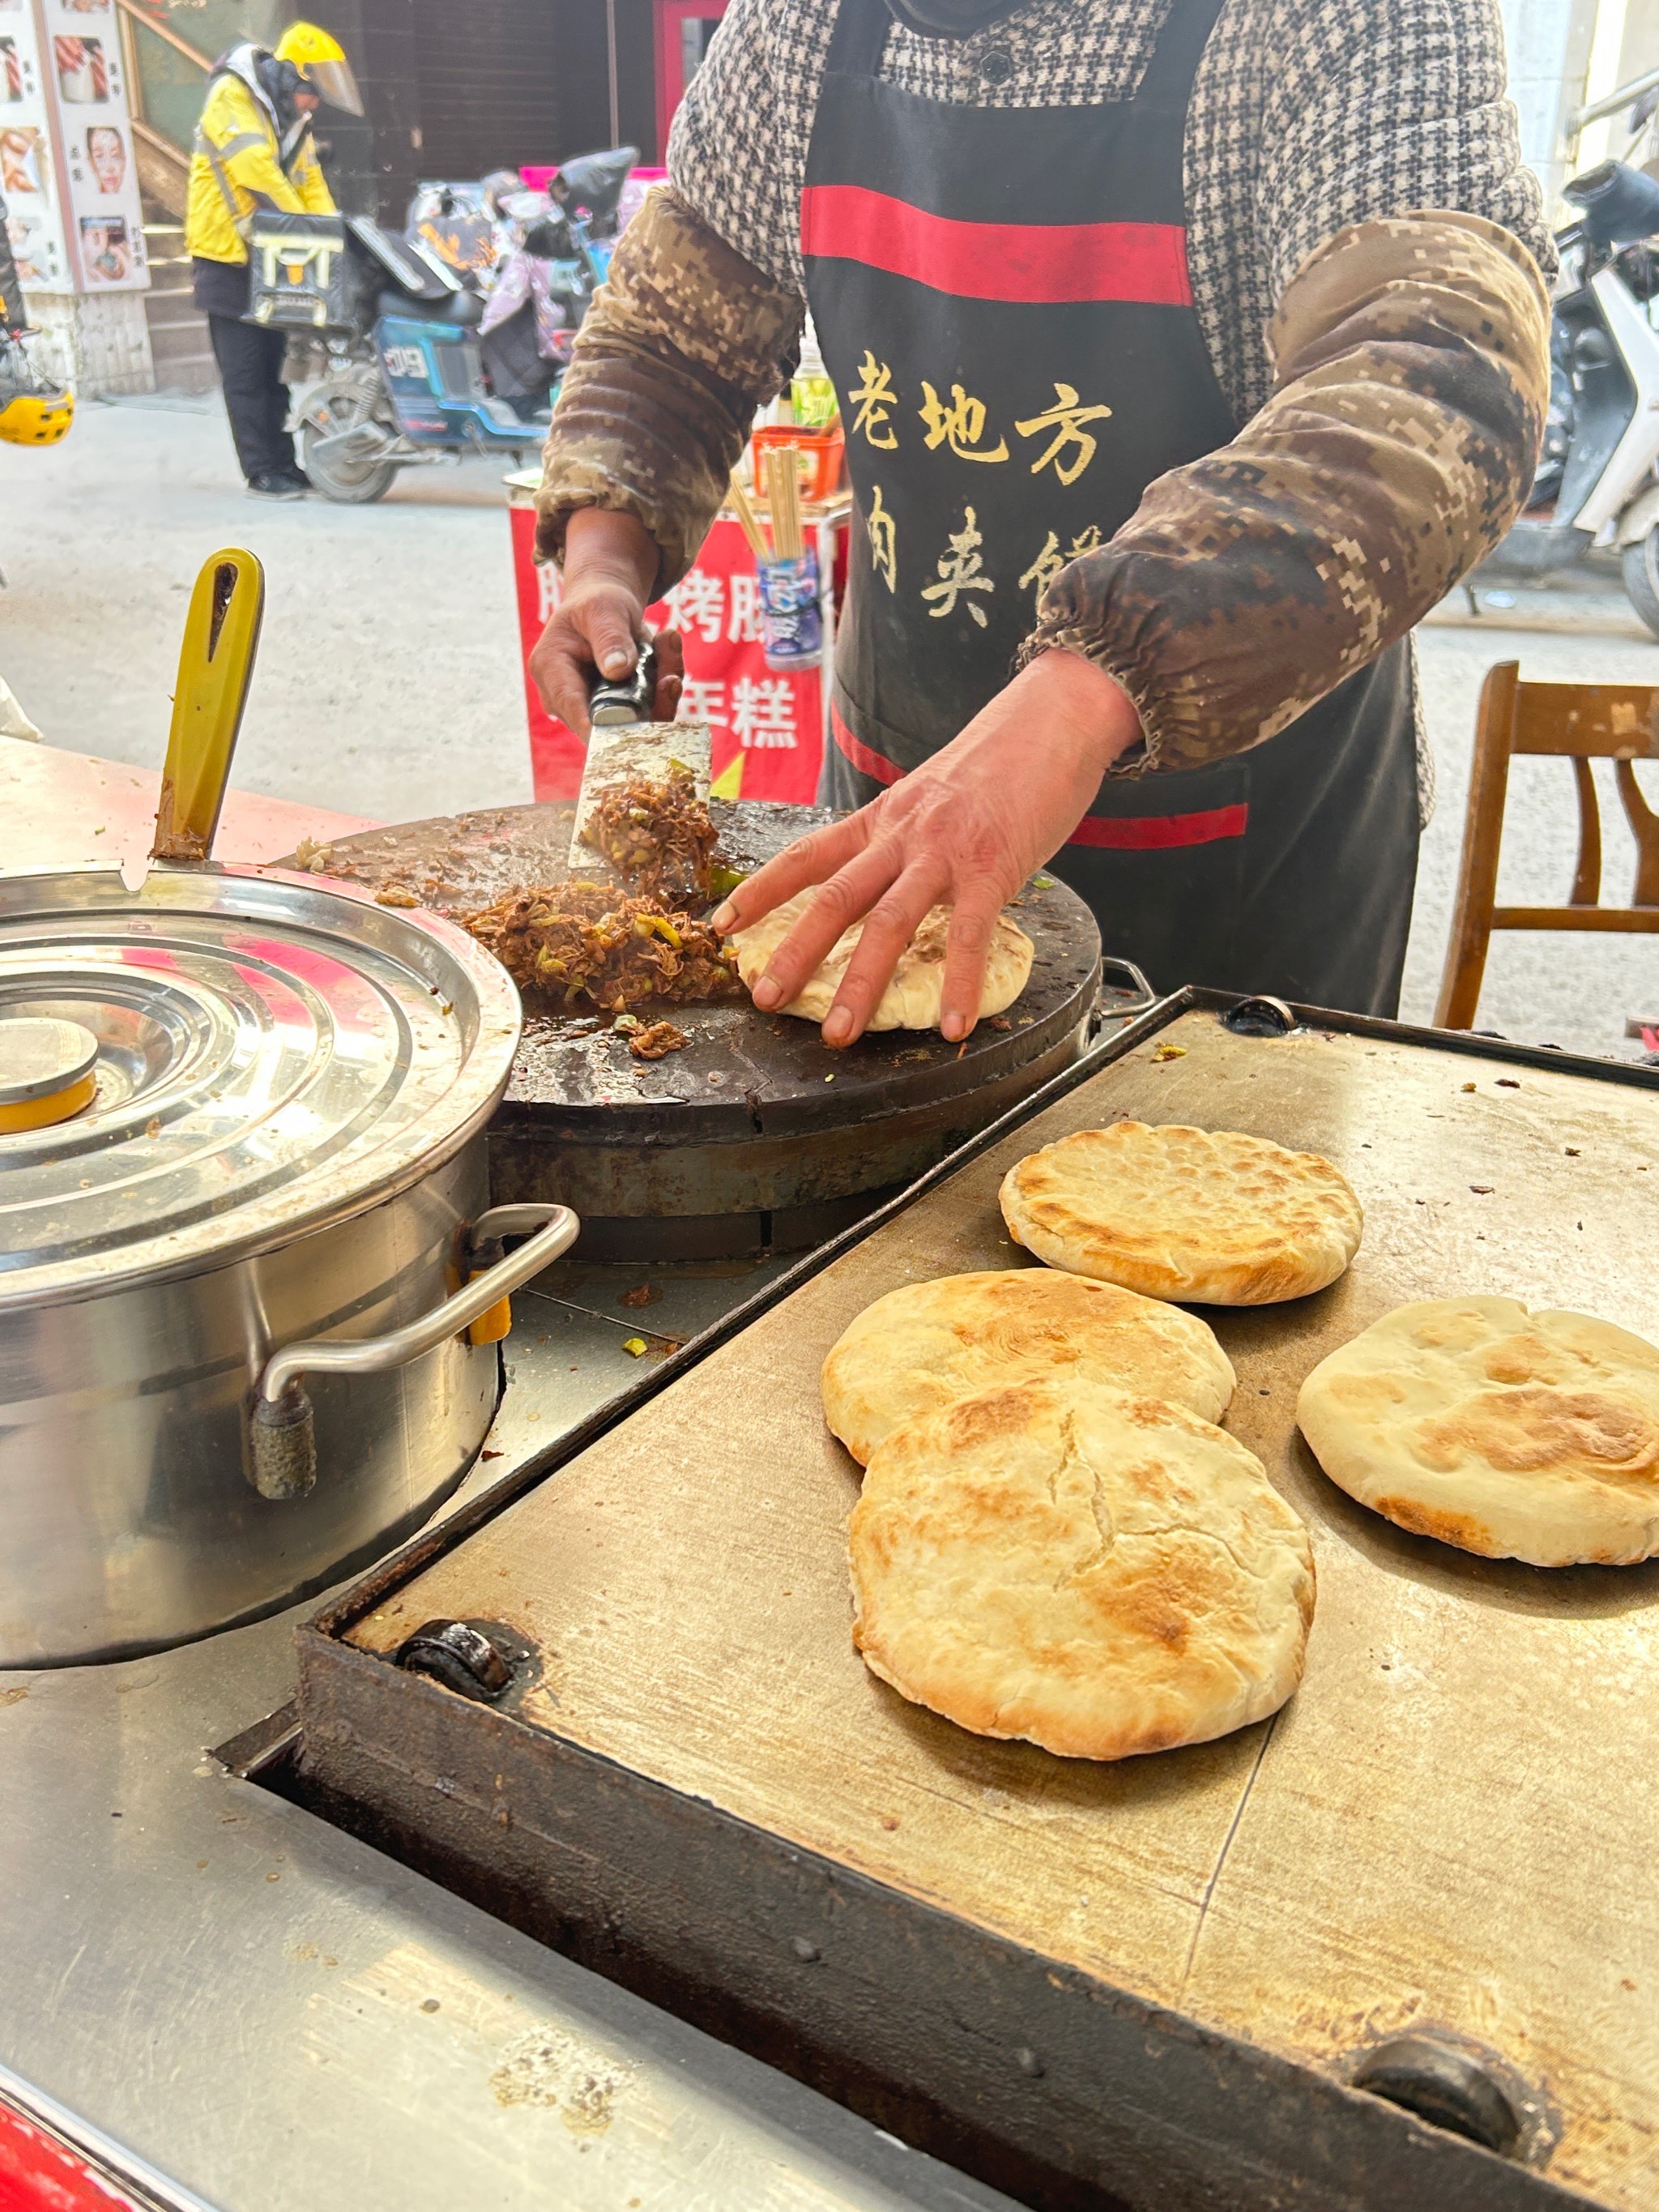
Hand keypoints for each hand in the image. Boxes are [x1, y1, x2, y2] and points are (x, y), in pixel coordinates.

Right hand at [528, 506, 683, 734]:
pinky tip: (671, 654)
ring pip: (633, 722)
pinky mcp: (616, 713)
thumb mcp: (603, 608)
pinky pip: (646, 713)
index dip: (600, 728)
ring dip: (662, 694)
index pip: (572, 707)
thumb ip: (610, 636)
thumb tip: (618, 670)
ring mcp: (591, 709)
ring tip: (671, 649)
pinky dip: (664, 690)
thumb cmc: (597, 604)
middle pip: (608, 722)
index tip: (630, 735)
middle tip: (673, 677)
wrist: (605, 610)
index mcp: (551, 669)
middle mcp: (566, 698)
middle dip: (647, 704)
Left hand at [713, 649, 1141, 1045]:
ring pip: (889, 922)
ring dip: (860, 983)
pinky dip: (960, 985)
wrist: (1052, 720)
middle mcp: (902, 835)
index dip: (761, 891)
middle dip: (795, 952)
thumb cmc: (995, 765)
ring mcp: (945, 853)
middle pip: (835, 898)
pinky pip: (970, 935)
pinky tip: (955, 1026)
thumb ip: (902, 838)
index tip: (723, 926)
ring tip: (839, 1033)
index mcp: (881, 820)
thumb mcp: (929, 796)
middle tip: (766, 999)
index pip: (806, 855)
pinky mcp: (993, 868)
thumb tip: (883, 879)